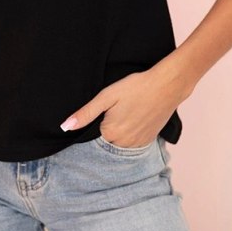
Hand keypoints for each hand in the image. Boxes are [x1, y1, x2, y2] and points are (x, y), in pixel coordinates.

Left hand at [59, 58, 192, 147]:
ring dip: (118, 134)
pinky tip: (134, 119)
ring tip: (125, 113)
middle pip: (106, 142)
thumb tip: (65, 127)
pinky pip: (133, 144)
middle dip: (106, 130)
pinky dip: (130, 135)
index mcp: (110, 133)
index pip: (92, 137)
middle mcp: (124, 144)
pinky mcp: (149, 141)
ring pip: (119, 144)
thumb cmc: (136, 87)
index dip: (94, 124)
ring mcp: (138, 145)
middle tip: (116, 110)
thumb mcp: (107, 96)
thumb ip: (85, 113)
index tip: (102, 113)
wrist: (167, 85)